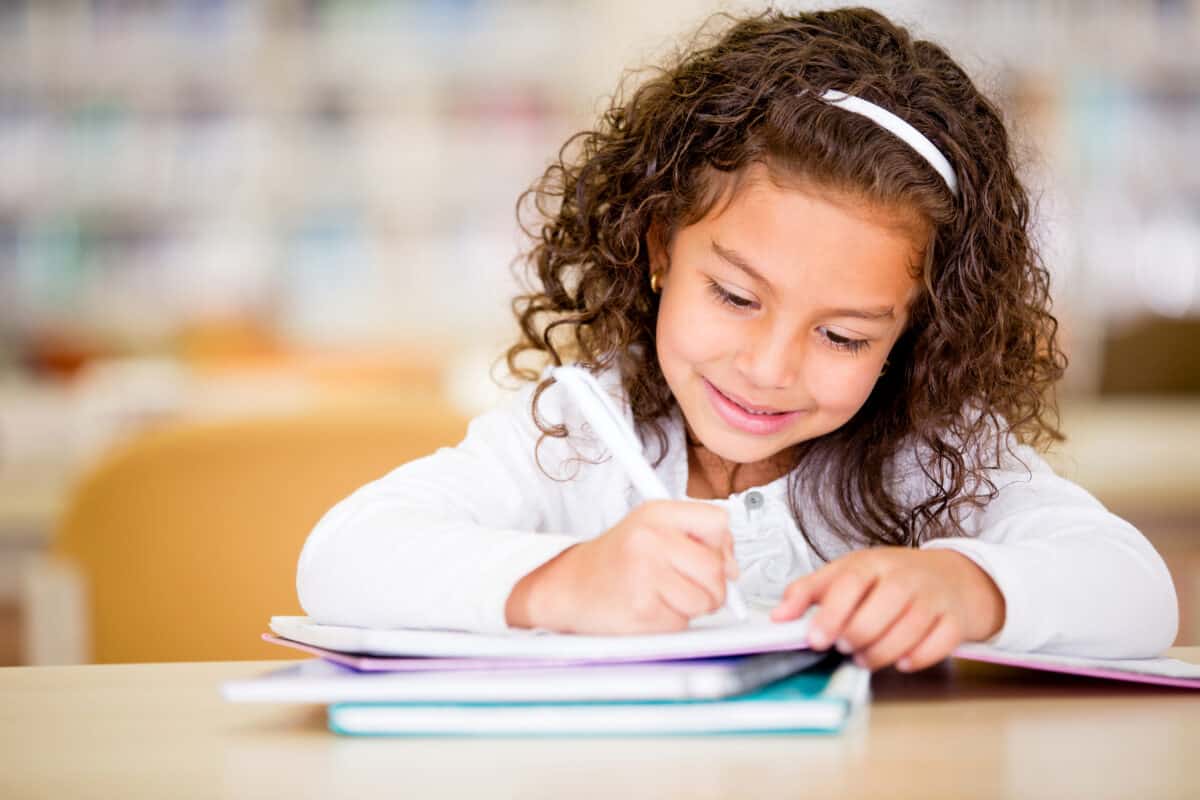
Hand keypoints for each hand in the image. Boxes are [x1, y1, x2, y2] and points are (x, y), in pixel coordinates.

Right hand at [505, 500, 738, 633]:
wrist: (570, 585)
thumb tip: (734, 567)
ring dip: (692, 607)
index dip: (723, 546)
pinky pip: (682, 623)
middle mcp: (650, 538)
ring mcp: (645, 573)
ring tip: (664, 597)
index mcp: (656, 513)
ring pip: (705, 600)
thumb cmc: (615, 559)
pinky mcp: (642, 609)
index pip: (719, 522)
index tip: (713, 558)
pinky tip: (649, 609)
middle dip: (713, 587)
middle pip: (716, 568)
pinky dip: (671, 623)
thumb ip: (695, 538)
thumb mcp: (651, 529)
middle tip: (688, 587)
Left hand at [770, 548, 1004, 671]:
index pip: (850, 582)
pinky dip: (918, 658)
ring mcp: (933, 598)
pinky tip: (902, 661)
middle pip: (880, 610)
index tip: (815, 639)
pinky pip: (939, 644)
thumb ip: (809, 592)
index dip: (830, 613)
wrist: (951, 577)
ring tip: (864, 658)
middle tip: (843, 648)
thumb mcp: (847, 573)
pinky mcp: (955, 621)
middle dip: (856, 637)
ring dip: (881, 653)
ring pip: (908, 631)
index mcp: (872, 563)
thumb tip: (778, 616)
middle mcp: (905, 577)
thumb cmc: (891, 578)